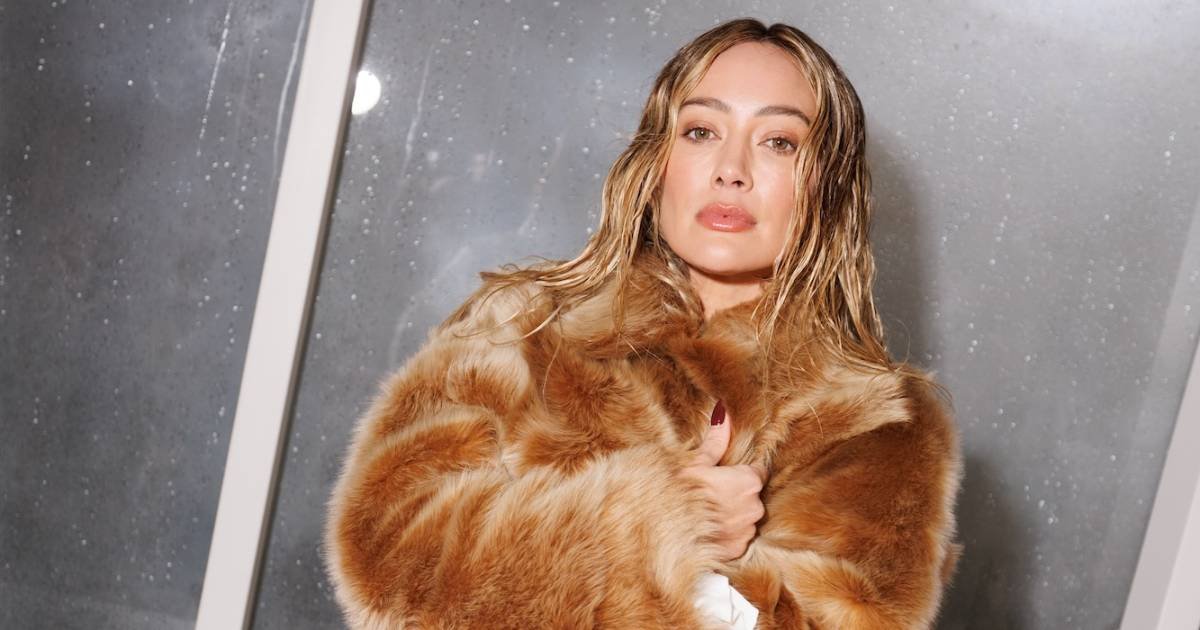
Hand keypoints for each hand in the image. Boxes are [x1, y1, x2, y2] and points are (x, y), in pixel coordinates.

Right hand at [680, 401, 766, 560]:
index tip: (726, 470)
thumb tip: (724, 413)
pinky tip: (703, 527)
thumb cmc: (672, 493)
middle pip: (751, 495)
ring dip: (730, 513)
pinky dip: (723, 532)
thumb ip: (714, 442)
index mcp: (747, 482)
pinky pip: (736, 537)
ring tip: (702, 510)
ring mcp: (744, 533)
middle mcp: (753, 509)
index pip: (758, 471)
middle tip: (707, 490)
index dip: (741, 469)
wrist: (655, 534)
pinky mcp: (734, 552)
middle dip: (735, 491)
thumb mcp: (692, 463)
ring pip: (744, 517)